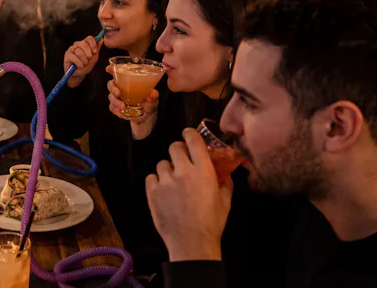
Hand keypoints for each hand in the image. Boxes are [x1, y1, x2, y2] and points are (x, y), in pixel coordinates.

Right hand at [63, 36, 101, 88]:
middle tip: (89, 59)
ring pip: (79, 51)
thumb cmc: (86, 65)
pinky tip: (80, 66)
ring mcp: (71, 48)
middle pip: (83, 43)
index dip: (92, 44)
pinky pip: (73, 57)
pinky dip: (78, 63)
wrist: (79, 74)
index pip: (89, 38)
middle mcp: (78, 44)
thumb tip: (101, 39)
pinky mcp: (67, 54)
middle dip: (88, 53)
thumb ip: (97, 49)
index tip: (94, 52)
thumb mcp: (94, 58)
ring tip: (84, 64)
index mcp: (85, 43)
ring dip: (83, 60)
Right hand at [106, 65, 158, 138]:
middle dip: (113, 88)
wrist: (147, 116)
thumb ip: (153, 96)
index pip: (118, 73)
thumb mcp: (153, 99)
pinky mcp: (116, 107)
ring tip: (123, 106)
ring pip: (111, 97)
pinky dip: (117, 111)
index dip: (112, 69)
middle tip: (118, 93)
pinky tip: (123, 113)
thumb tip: (153, 93)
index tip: (108, 68)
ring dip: (115, 102)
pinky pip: (112, 108)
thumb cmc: (149, 102)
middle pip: (111, 84)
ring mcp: (117, 98)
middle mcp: (121, 88)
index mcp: (128, 81)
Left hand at [146, 129, 232, 261]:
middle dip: (179, 151)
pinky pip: (151, 177)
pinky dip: (156, 182)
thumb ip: (224, 181)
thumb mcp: (225, 200)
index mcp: (203, 171)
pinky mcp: (152, 192)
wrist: (192, 243)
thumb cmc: (211, 222)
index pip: (193, 140)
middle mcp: (183, 172)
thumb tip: (224, 172)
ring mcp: (165, 181)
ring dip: (168, 169)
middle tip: (182, 161)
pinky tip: (164, 191)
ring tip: (173, 182)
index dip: (189, 133)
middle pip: (174, 147)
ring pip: (162, 163)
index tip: (188, 134)